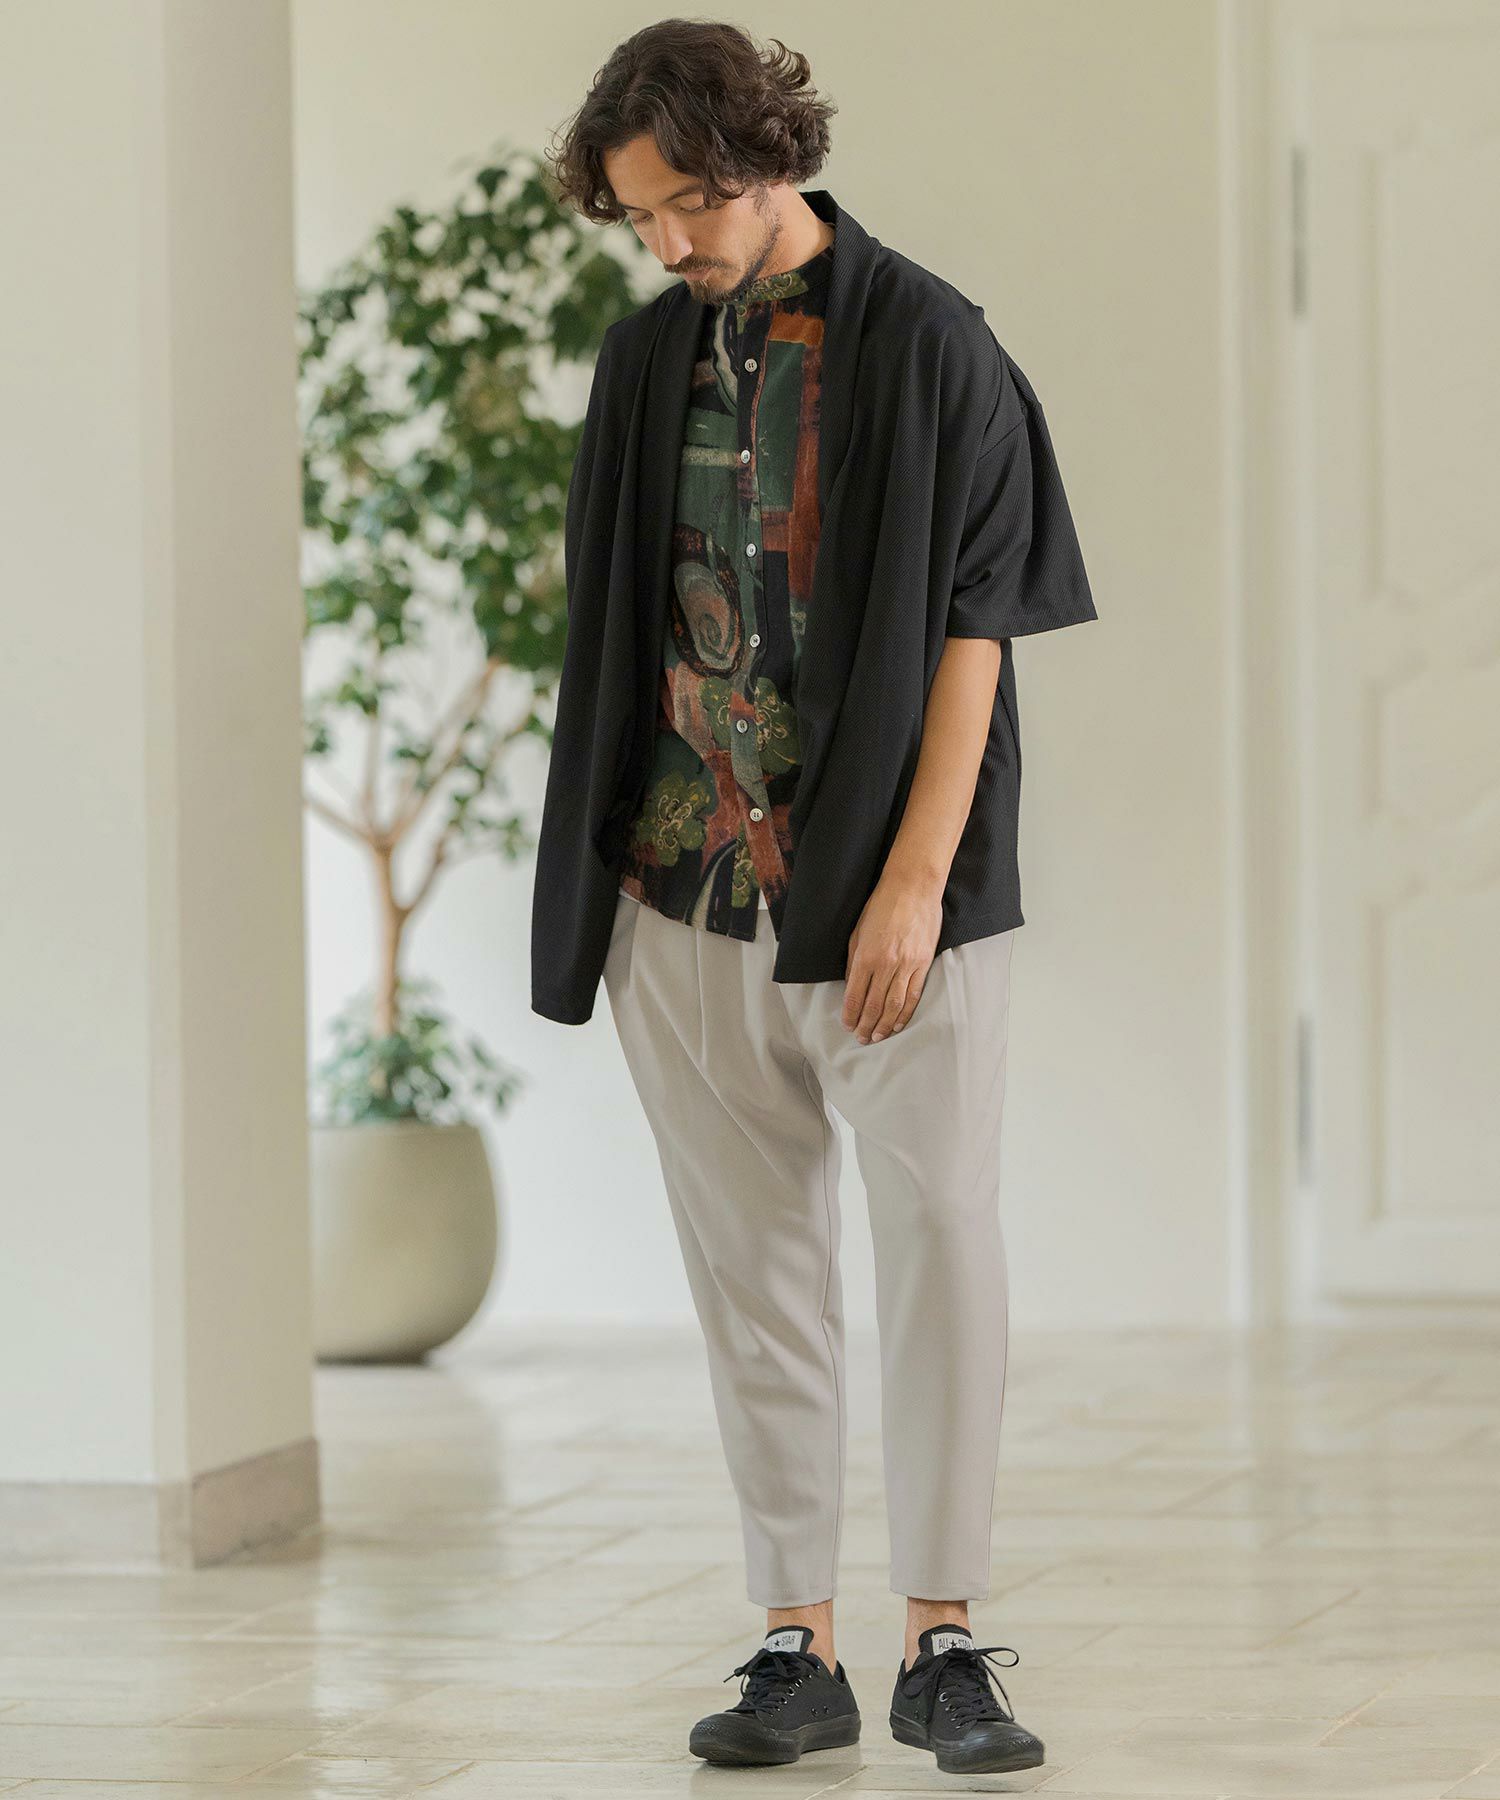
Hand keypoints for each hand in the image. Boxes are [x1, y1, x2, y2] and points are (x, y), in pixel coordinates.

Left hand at [842, 878, 943, 1043]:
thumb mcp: (857, 932)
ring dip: (885, 1025)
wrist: (913, 888)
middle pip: (874, 1004)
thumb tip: (852, 986)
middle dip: (866, 1025)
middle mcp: (886, 964)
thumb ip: (854, 962)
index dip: (850, 1014)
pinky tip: (899, 1023)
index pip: (855, 995)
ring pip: (894, 1005)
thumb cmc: (881, 906)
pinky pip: (914, 994)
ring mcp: (907, 965)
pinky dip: (906, 1012)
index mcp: (866, 956)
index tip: (847, 1024)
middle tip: (861, 1038)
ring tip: (878, 1036)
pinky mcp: (923, 963)